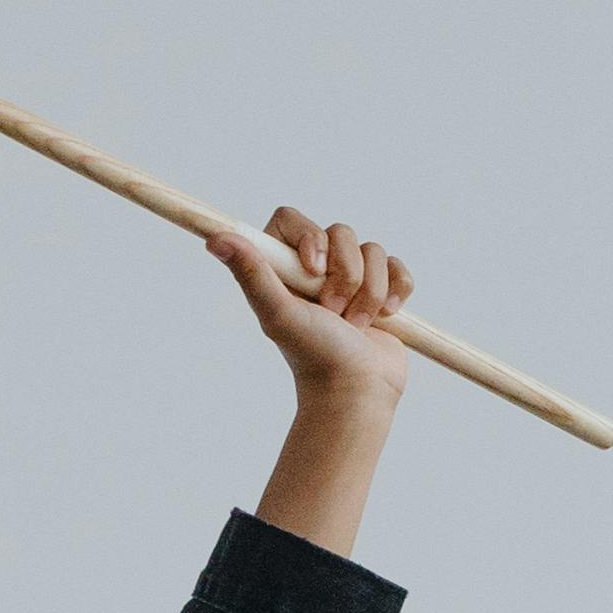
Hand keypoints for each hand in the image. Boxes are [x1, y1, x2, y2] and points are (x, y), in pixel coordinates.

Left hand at [214, 211, 416, 559]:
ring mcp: (352, 279)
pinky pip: (399, 267)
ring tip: (357, 325)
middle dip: (345, 274)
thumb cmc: (314, 355)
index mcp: (284, 269)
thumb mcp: (278, 313)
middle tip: (333, 313)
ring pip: (374, 250)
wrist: (357, 391)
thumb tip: (213, 240)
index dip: (309, 237)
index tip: (313, 270)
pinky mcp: (383, 291)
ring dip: (370, 291)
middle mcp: (316, 269)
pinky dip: (398, 291)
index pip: (291, 220)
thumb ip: (251, 274)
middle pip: (341, 231)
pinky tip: (387, 317)